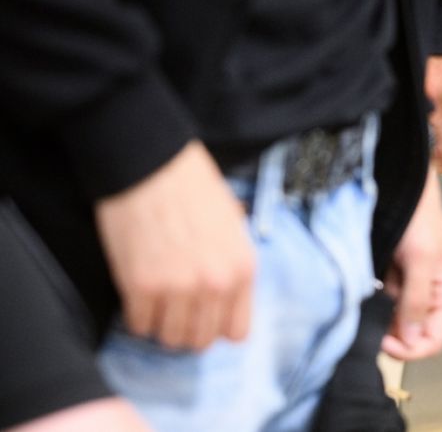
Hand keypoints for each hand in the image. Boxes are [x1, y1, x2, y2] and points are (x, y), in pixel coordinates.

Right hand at [95, 141, 254, 350]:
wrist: (151, 164)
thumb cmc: (193, 187)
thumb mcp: (232, 224)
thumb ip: (232, 263)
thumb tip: (227, 294)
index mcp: (242, 269)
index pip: (236, 332)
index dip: (217, 326)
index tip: (203, 316)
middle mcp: (215, 284)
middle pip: (200, 340)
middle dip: (187, 329)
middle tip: (174, 311)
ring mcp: (178, 288)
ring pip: (169, 338)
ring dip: (161, 326)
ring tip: (156, 303)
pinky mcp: (140, 286)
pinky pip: (138, 324)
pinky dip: (136, 316)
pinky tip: (138, 296)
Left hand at [381, 166, 441, 360]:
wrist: (396, 185)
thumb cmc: (418, 214)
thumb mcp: (422, 258)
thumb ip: (417, 299)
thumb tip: (411, 339)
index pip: (432, 340)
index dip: (410, 348)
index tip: (385, 341)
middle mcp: (426, 293)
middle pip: (410, 334)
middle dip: (391, 332)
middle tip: (370, 320)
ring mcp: (406, 286)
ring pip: (391, 320)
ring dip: (378, 314)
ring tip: (370, 293)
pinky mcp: (387, 277)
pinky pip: (378, 302)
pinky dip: (369, 299)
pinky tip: (365, 283)